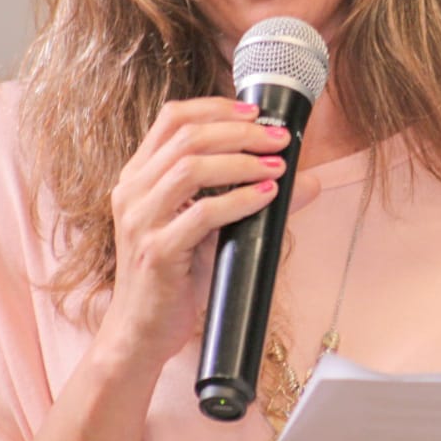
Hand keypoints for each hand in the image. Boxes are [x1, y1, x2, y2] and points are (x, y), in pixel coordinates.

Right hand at [104, 97, 319, 367]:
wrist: (142, 333)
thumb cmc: (176, 277)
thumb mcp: (209, 229)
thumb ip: (245, 197)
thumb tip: (308, 181)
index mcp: (137, 176)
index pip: (172, 118)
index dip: (216, 107)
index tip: (257, 112)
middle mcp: (132, 191)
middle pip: (186, 137)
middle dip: (240, 131)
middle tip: (279, 139)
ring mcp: (139, 221)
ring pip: (191, 168)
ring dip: (242, 162)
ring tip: (278, 166)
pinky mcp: (156, 252)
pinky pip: (202, 214)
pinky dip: (240, 200)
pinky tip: (267, 197)